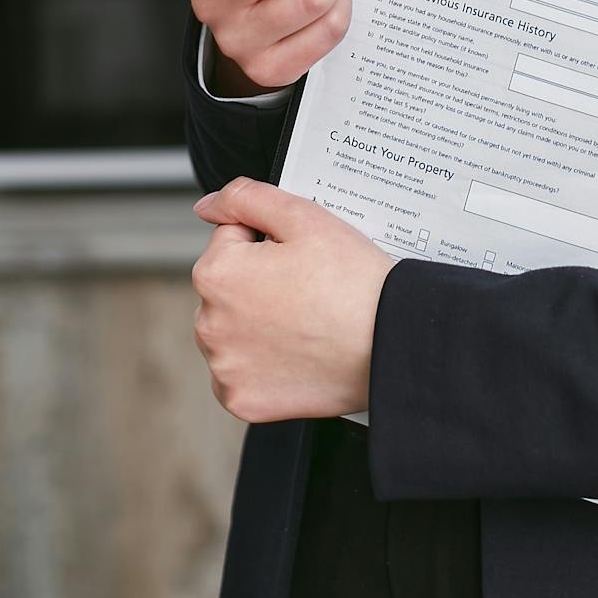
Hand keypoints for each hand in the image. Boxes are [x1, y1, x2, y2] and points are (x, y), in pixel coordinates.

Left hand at [191, 177, 400, 421]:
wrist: (390, 344)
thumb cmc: (353, 283)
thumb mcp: (304, 217)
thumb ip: (246, 198)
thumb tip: (208, 206)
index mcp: (216, 274)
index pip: (231, 239)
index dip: (270, 241)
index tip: (300, 258)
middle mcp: (208, 324)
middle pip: (230, 286)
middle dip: (259, 281)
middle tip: (307, 289)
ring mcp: (224, 368)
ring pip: (234, 328)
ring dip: (257, 322)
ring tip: (305, 321)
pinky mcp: (241, 400)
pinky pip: (242, 371)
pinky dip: (263, 363)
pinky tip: (296, 352)